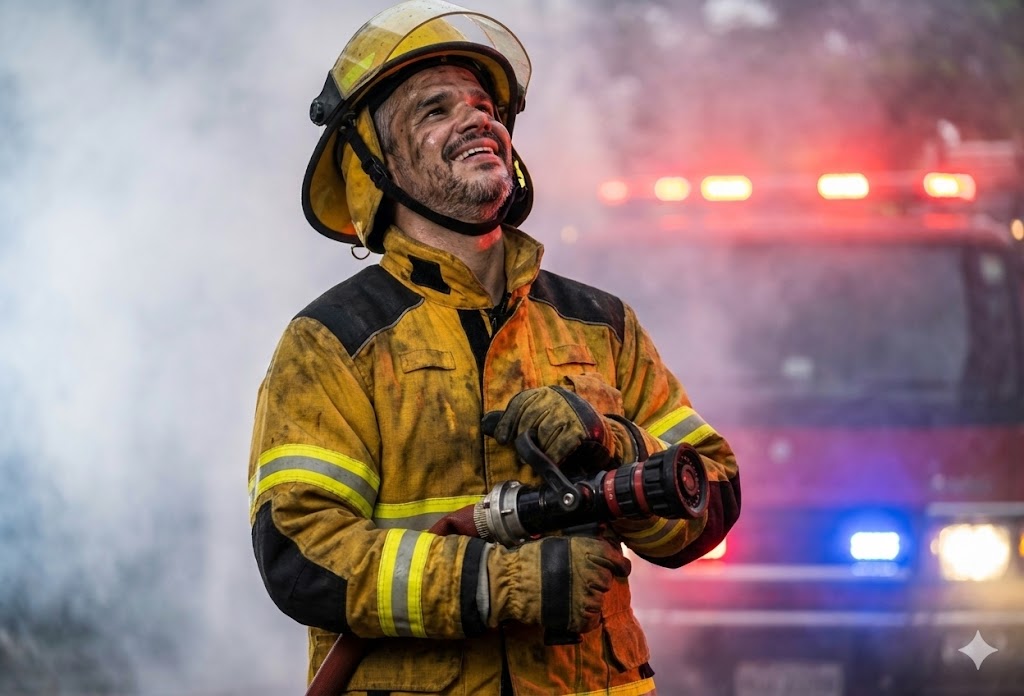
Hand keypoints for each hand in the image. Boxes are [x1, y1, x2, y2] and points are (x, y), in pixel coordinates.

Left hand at [482, 386, 637, 469]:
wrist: (603, 436)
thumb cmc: (568, 429)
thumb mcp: (543, 418)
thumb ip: (517, 420)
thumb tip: (485, 423)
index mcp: (546, 393)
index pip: (520, 403)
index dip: (508, 421)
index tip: (502, 439)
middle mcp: (557, 397)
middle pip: (528, 420)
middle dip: (525, 440)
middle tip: (528, 453)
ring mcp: (569, 412)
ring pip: (542, 435)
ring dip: (542, 451)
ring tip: (547, 456)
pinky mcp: (580, 428)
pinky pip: (557, 447)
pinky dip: (555, 457)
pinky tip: (557, 460)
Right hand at [486, 536, 630, 633]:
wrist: (512, 581)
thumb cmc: (531, 559)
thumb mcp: (560, 542)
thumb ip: (584, 546)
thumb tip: (602, 542)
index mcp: (592, 551)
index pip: (618, 560)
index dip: (618, 565)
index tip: (618, 568)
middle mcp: (595, 573)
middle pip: (606, 581)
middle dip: (594, 582)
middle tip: (574, 582)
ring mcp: (590, 596)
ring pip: (598, 601)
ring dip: (587, 600)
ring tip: (566, 596)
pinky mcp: (582, 617)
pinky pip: (591, 619)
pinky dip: (583, 618)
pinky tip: (568, 610)